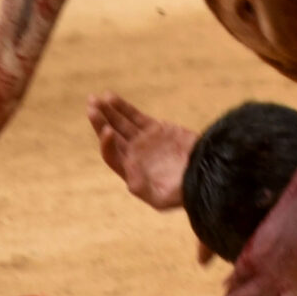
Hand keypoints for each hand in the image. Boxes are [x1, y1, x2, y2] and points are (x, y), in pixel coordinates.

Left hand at [88, 92, 197, 211]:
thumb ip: (145, 190)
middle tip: (91, 107)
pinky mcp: (155, 129)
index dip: (107, 144)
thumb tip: (129, 181)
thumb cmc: (184, 190)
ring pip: (120, 123)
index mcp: (132, 172)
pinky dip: (123, 107)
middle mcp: (133, 155)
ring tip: (94, 98)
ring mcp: (143, 140)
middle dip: (100, 122)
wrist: (205, 173)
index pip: (112, 156)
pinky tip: (110, 97)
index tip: (107, 131)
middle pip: (111, 137)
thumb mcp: (163, 198)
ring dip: (108, 111)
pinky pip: (135, 116)